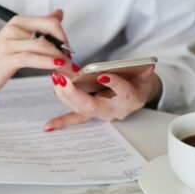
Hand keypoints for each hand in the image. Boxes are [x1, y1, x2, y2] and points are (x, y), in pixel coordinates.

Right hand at [0, 10, 76, 96]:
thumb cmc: (1, 57)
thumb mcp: (21, 39)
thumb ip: (40, 26)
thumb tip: (59, 13)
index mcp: (19, 22)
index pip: (50, 22)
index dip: (64, 36)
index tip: (69, 51)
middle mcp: (13, 29)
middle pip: (48, 33)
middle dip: (65, 49)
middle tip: (72, 63)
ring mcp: (8, 44)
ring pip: (42, 46)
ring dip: (60, 59)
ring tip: (68, 69)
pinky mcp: (6, 60)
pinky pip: (30, 58)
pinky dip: (47, 62)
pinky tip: (55, 68)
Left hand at [44, 65, 161, 130]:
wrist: (136, 93)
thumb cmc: (138, 81)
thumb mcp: (144, 74)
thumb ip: (144, 70)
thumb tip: (147, 67)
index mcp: (131, 99)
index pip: (123, 92)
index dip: (114, 83)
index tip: (102, 74)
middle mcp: (114, 110)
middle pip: (93, 106)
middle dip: (75, 93)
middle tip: (64, 79)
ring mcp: (100, 113)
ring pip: (80, 109)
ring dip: (65, 95)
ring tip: (56, 79)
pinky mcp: (90, 114)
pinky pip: (75, 118)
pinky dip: (61, 122)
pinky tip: (48, 127)